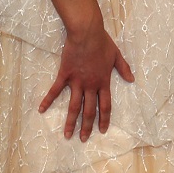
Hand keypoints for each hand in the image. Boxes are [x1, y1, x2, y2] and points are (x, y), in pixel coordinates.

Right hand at [39, 21, 133, 140]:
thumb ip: (123, 68)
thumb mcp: (116, 55)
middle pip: (89, 110)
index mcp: (103, 81)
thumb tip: (132, 79)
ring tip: (67, 135)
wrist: (87, 33)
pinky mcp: (65, 75)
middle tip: (83, 139)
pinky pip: (55, 90)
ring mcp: (77, 81)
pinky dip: (48, 100)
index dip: (104, 119)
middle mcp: (90, 85)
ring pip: (74, 106)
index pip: (105, 105)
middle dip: (87, 126)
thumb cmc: (103, 42)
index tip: (102, 130)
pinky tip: (41, 110)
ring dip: (71, 122)